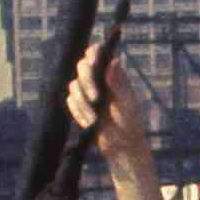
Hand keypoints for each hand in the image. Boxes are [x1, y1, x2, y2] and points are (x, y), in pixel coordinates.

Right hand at [66, 43, 157, 172]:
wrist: (121, 147)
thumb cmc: (129, 123)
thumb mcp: (128, 105)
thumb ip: (120, 84)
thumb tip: (113, 61)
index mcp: (113, 74)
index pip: (98, 53)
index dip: (93, 53)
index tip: (93, 61)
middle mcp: (98, 79)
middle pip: (82, 66)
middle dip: (87, 81)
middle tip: (96, 98)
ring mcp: (86, 91)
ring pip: (74, 85)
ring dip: (83, 103)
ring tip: (95, 120)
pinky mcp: (78, 104)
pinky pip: (70, 102)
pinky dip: (79, 112)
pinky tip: (90, 123)